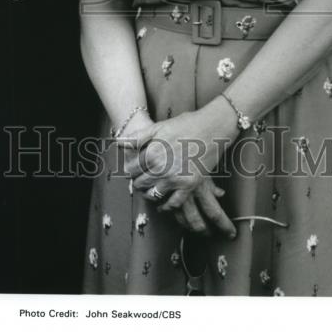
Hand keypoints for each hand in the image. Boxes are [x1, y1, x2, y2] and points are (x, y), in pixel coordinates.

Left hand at [121, 111, 236, 235]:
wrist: (212, 128)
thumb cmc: (185, 124)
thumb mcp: (159, 127)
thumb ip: (137, 137)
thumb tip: (118, 143)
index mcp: (152, 153)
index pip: (131, 169)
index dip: (130, 169)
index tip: (134, 169)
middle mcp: (161, 168)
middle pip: (140, 183)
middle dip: (138, 182)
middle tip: (141, 179)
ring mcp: (175, 178)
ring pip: (153, 195)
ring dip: (149, 193)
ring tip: (149, 189)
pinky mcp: (189, 185)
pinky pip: (173, 203)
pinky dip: (166, 206)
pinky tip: (163, 204)